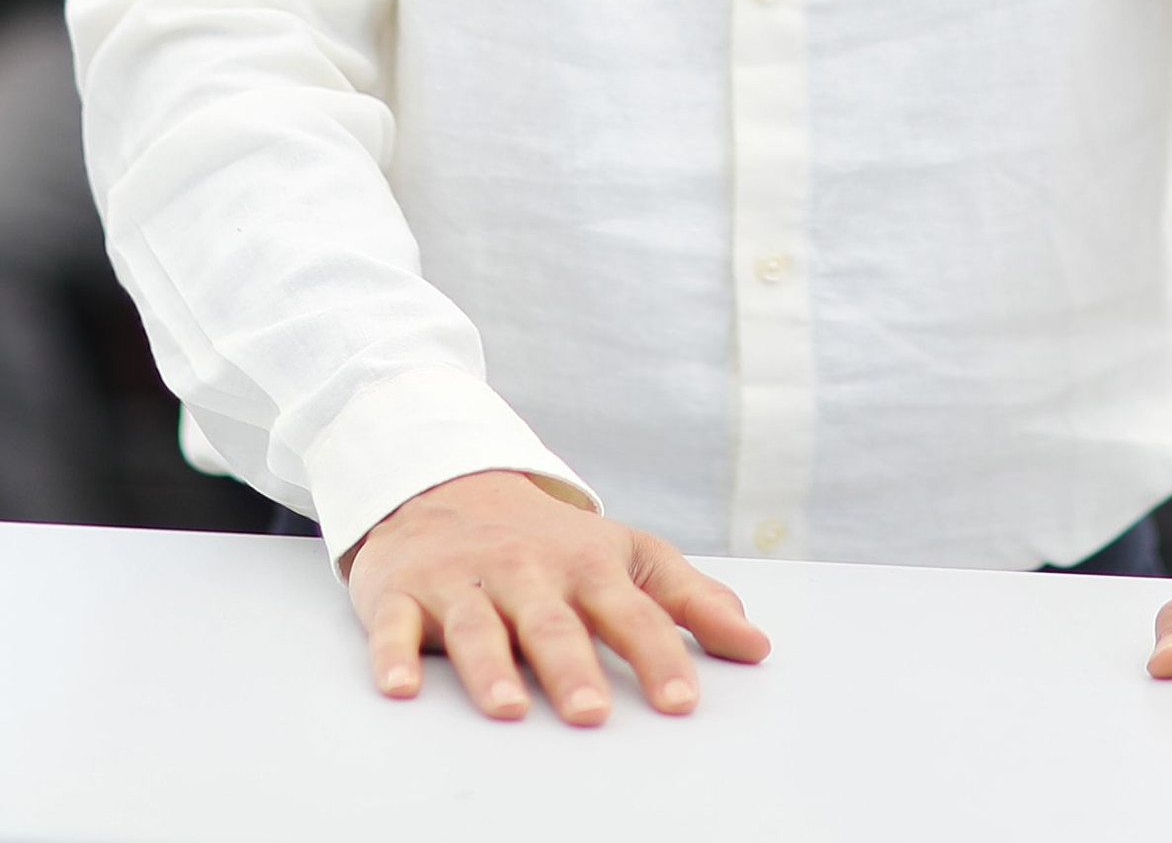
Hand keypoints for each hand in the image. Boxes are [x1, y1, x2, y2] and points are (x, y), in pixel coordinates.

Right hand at [345, 469, 770, 724]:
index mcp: (587, 564)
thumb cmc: (548, 538)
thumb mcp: (623, 553)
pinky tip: (399, 689)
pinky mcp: (404, 591)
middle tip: (593, 714)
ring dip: (491, 668)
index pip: (631, 614)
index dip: (659, 658)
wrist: (447, 482)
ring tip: (509, 709)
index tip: (683, 703)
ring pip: (477, 626)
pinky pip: (394, 627)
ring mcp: (464, 580)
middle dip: (573, 668)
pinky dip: (393, 656)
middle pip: (553, 623)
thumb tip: (754, 645)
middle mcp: (527, 570)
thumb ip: (688, 599)